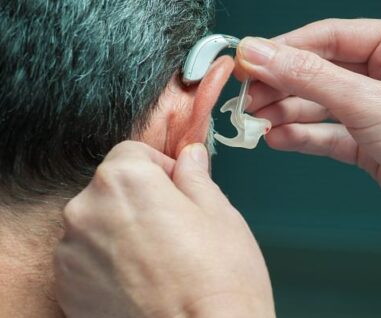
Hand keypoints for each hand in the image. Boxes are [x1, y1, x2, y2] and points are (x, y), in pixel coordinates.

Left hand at [54, 141, 274, 317]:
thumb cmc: (219, 278)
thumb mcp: (219, 212)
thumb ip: (195, 176)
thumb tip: (190, 156)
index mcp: (124, 180)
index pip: (133, 153)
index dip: (161, 169)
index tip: (178, 191)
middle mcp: (86, 210)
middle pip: (112, 188)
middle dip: (140, 199)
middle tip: (173, 228)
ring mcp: (71, 252)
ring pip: (98, 223)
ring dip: (121, 231)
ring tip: (158, 260)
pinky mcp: (67, 288)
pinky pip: (87, 258)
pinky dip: (107, 263)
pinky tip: (141, 281)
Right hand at [236, 19, 380, 267]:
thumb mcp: (367, 101)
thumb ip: (308, 76)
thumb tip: (260, 54)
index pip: (328, 37)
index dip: (284, 49)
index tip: (249, 60)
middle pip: (319, 71)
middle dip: (280, 84)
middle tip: (246, 94)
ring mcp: (375, 111)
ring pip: (318, 104)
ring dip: (285, 111)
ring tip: (255, 119)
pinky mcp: (368, 145)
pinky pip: (326, 134)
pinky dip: (300, 136)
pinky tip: (277, 137)